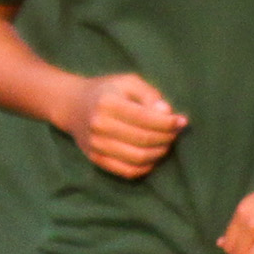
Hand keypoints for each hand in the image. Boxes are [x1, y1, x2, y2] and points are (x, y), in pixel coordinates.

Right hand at [63, 72, 185, 177]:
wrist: (72, 106)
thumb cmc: (106, 91)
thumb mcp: (128, 82)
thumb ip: (150, 95)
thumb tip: (168, 113)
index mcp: (108, 103)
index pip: (146, 118)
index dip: (168, 122)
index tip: (181, 121)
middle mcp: (99, 126)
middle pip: (144, 139)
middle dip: (167, 137)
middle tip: (175, 132)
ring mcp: (96, 145)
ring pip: (138, 158)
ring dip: (159, 153)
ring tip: (165, 143)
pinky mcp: (96, 159)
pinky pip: (127, 171)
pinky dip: (146, 167)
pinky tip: (152, 156)